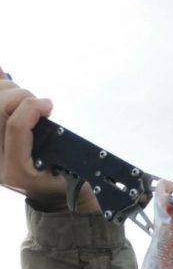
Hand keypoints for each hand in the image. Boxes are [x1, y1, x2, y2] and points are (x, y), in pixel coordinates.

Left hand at [0, 69, 97, 212]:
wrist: (45, 192)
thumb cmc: (61, 179)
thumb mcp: (69, 169)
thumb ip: (63, 144)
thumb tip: (47, 107)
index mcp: (17, 172)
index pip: (16, 127)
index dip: (33, 108)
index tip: (49, 106)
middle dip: (21, 97)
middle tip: (37, 104)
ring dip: (9, 91)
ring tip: (25, 101)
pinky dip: (1, 87)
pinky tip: (3, 76)